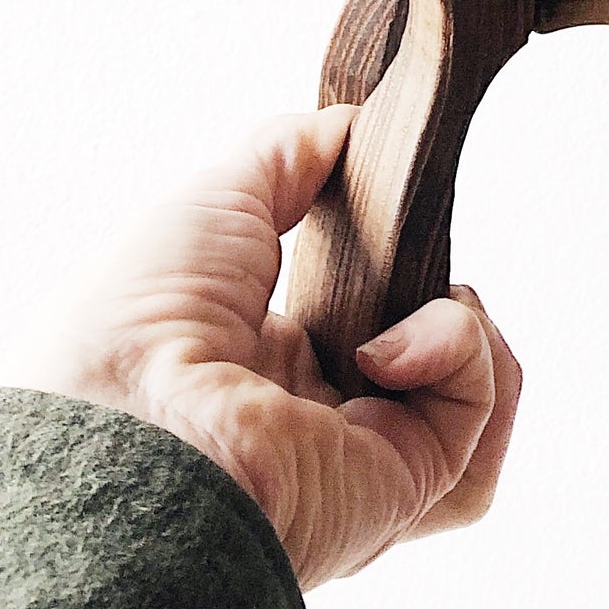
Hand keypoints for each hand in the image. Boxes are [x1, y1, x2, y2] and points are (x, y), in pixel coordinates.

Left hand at [15, 105, 520, 589]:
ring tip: (417, 294)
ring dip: (465, 321)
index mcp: (263, 366)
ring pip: (468, 387)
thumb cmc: (143, 321)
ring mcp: (363, 456)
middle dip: (438, 286)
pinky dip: (462, 352)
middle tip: (409, 248)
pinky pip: (474, 408)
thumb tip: (349, 125)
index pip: (360, 314)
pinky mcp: (404, 482)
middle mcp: (317, 421)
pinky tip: (395, 345)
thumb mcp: (213, 201)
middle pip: (426, 350)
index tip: (388, 206)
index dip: (387, 257)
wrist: (133, 435)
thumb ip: (287, 155)